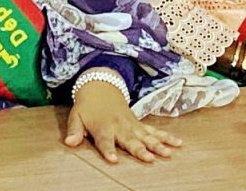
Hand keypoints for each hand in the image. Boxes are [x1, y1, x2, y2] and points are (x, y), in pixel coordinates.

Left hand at [64, 78, 181, 163]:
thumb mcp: (76, 116)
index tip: (113, 160)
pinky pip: (154, 131)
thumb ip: (74, 131)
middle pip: (130, 140)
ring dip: (158, 144)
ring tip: (168, 153)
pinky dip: (166, 136)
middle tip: (150, 158)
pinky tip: (177, 143)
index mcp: (103, 127)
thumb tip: (69, 143)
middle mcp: (119, 126)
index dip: (108, 150)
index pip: (105, 141)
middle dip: (140, 150)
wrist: (101, 85)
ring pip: (146, 136)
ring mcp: (132, 124)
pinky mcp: (139, 123)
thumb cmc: (87, 105)